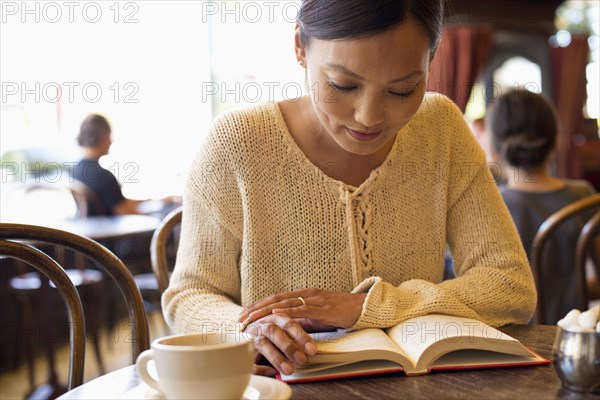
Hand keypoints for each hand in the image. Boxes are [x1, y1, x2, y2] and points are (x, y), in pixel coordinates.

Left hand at [239, 288, 366, 329]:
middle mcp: (306, 294)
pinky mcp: (322, 308)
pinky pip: (302, 309)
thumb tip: (286, 327)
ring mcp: (314, 300)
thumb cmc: (339, 312)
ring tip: (252, 317)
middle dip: (256, 308)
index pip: (276, 298)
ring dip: (266, 310)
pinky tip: (276, 314)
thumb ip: (302, 319)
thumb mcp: (316, 316)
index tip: (244, 312)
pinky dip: (287, 311)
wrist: (361, 307)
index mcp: (303, 295)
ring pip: (285, 303)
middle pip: (275, 299)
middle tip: (240, 316)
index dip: (259, 305)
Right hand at [245, 313, 316, 375]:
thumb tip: (311, 347)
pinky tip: (272, 372)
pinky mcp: (240, 352)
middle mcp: (261, 326)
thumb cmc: (265, 330)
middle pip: (274, 331)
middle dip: (289, 346)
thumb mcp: (280, 326)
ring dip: (276, 357)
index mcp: (273, 317)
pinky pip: (249, 360)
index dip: (301, 336)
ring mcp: (250, 338)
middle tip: (302, 359)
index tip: (312, 350)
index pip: (288, 323)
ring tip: (289, 370)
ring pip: (262, 345)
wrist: (236, 332)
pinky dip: (260, 367)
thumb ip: (293, 333)